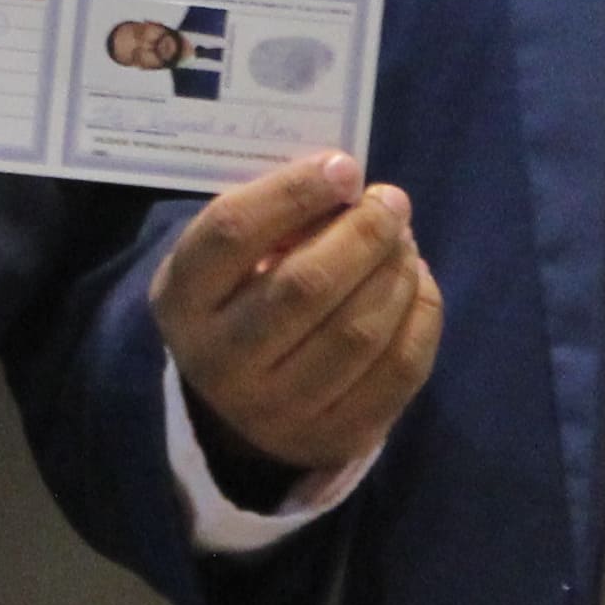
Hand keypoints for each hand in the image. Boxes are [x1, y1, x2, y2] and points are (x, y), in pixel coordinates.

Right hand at [152, 150, 439, 480]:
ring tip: (404, 242)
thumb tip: (351, 184)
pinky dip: (421, 315)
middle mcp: (219, 361)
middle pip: (305, 285)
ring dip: (397, 271)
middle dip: (363, 232)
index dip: (295, 192)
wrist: (235, 406)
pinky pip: (399, 370)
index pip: (234, 232)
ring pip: (358, 331)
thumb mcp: (226, 260)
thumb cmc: (236, 300)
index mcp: (183, 299)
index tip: (345, 167)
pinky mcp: (333, 437)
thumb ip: (273, 219)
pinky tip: (416, 284)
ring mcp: (276, 409)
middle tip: (392, 202)